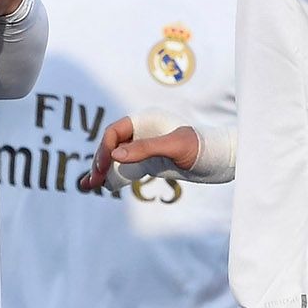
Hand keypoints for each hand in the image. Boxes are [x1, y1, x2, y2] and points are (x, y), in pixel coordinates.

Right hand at [78, 116, 199, 191]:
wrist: (220, 159)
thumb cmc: (201, 147)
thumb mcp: (174, 146)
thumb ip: (145, 149)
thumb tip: (116, 155)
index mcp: (146, 121)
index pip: (116, 131)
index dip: (105, 148)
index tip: (103, 166)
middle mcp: (142, 133)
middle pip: (112, 145)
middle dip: (100, 162)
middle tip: (93, 180)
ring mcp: (144, 148)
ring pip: (116, 158)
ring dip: (102, 171)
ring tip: (88, 185)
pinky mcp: (148, 162)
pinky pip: (126, 168)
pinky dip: (113, 176)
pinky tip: (102, 186)